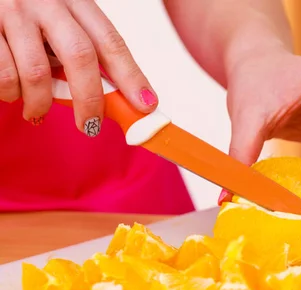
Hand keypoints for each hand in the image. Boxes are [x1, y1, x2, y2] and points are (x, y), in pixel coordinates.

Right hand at [0, 0, 157, 134]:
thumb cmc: (26, 14)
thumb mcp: (59, 21)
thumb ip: (83, 49)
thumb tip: (117, 96)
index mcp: (74, 0)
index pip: (110, 40)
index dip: (131, 76)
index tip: (146, 105)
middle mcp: (45, 2)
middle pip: (81, 56)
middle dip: (90, 100)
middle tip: (90, 126)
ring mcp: (13, 13)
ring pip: (37, 73)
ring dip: (40, 103)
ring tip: (36, 111)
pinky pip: (3, 76)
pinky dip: (11, 94)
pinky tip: (12, 93)